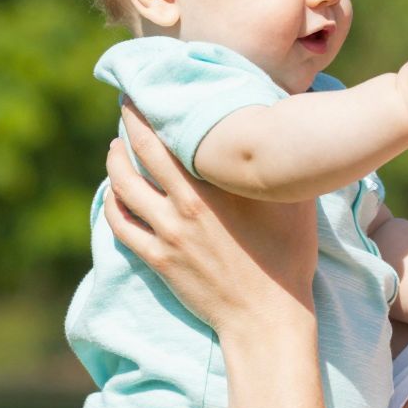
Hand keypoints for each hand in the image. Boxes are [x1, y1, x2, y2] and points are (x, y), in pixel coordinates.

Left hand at [104, 103, 317, 330]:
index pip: (171, 134)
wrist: (267, 317)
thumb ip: (279, 163)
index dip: (154, 109)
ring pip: (122, 187)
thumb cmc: (289, 257)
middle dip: (129, 123)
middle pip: (141, 151)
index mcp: (214, 186)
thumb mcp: (295, 201)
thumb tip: (284, 126)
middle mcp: (184, 205)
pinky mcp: (158, 259)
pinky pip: (120, 225)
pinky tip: (114, 193)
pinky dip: (112, 203)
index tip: (149, 90)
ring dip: (115, 162)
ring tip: (116, 148)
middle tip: (127, 104)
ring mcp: (167, 234)